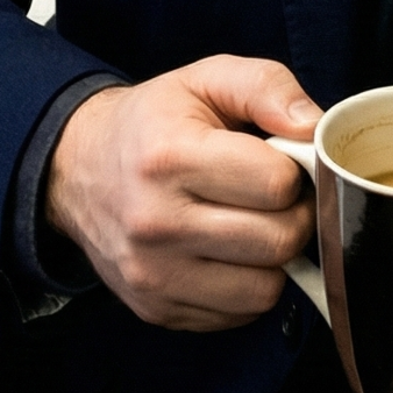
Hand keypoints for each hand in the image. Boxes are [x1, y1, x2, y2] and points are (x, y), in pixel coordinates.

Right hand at [43, 55, 320, 330]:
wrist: (78, 168)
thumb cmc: (154, 121)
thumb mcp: (206, 79)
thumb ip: (266, 87)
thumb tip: (314, 127)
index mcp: (170, 156)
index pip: (276, 183)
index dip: (294, 168)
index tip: (279, 159)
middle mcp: (156, 223)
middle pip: (278, 241)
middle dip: (294, 215)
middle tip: (277, 195)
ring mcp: (153, 275)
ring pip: (264, 289)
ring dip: (273, 257)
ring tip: (253, 223)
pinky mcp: (156, 309)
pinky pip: (238, 314)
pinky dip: (247, 285)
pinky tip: (228, 251)